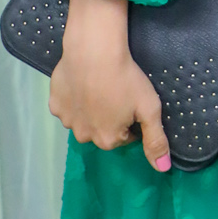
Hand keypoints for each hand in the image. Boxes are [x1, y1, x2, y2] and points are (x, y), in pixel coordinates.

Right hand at [48, 0, 169, 169]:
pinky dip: (74, 99)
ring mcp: (66, 120)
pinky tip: (82, 83)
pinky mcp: (54, 103)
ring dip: (90, 110)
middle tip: (116, 93)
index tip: (132, 102)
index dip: (131, 120)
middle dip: (109, 118)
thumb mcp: (149, 109)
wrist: (93, 50)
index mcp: (107, 140)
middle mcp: (84, 136)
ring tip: (99, 86)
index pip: (125, 138)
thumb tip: (163, 169)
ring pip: (83, 120)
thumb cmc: (126, 79)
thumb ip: (155, 140)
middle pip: (102, 131)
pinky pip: (67, 106)